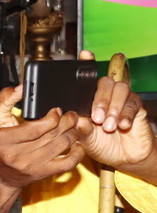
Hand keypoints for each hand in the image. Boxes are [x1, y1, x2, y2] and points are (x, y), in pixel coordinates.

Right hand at [0, 85, 84, 212]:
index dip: (52, 117)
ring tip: (74, 126)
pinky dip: (78, 153)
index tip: (56, 111)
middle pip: (52, 135)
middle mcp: (17, 155)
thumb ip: (5, 100)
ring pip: (62, 146)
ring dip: (73, 133)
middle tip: (71, 115)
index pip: (36, 128)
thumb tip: (21, 87)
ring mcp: (32, 166)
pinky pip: (68, 163)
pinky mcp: (43, 173)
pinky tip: (77, 144)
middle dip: (67, 122)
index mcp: (4, 140)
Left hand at [75, 50, 156, 172]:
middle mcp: (106, 96)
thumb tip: (77, 119)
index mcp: (89, 100)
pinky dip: (126, 115)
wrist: (123, 158)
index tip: (85, 54)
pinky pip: (133, 104)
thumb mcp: (85, 140)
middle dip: (100, 99)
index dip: (87, 63)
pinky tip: (122, 126)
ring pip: (120, 90)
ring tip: (108, 126)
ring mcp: (122, 100)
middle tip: (96, 118)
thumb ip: (81, 129)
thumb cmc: (101, 145)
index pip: (88, 78)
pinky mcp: (136, 107)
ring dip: (113, 107)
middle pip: (105, 82)